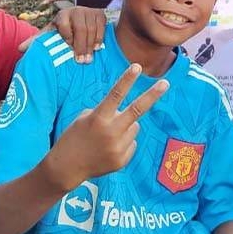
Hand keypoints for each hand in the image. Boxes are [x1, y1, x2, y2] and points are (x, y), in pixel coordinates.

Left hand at [18, 6, 106, 63]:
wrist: (81, 19)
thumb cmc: (64, 30)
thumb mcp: (51, 34)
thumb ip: (37, 41)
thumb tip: (20, 49)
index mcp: (62, 15)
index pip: (64, 25)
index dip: (67, 37)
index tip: (69, 49)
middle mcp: (76, 10)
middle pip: (80, 28)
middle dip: (81, 46)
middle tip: (81, 61)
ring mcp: (89, 11)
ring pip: (91, 28)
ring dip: (90, 45)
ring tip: (89, 58)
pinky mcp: (100, 14)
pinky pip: (101, 27)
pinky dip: (99, 38)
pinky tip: (97, 48)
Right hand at [40, 64, 167, 191]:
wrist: (67, 167)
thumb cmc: (74, 136)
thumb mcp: (85, 118)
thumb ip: (107, 113)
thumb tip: (129, 114)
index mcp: (98, 118)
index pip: (115, 94)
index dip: (127, 80)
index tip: (137, 66)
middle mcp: (111, 132)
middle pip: (137, 110)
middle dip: (152, 95)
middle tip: (165, 83)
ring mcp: (118, 147)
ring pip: (134, 127)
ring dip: (126, 127)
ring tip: (107, 136)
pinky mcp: (122, 160)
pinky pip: (132, 143)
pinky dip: (124, 142)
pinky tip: (108, 148)